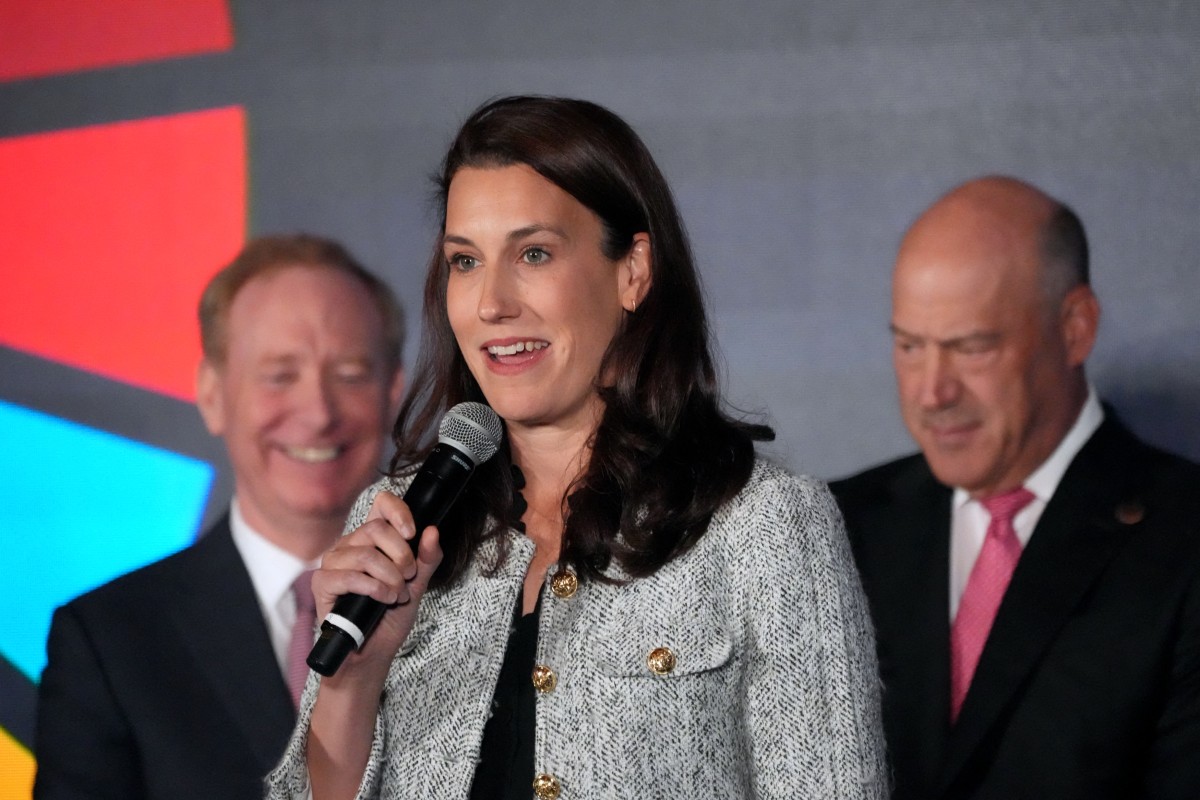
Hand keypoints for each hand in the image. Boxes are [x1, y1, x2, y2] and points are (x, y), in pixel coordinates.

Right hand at [311, 491, 442, 675]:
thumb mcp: (417, 585)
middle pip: (376, 529)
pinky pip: (350, 576)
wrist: (373, 652)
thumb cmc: (390, 617)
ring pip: (366, 554)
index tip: (412, 533)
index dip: (398, 512)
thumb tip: (432, 531)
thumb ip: (427, 559)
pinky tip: (382, 600)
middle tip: (408, 578)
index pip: (381, 505)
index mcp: (372, 539)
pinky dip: (374, 589)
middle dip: (401, 556)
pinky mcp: (323, 584)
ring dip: (390, 578)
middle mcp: (350, 545)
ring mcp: (334, 563)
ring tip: (396, 595)